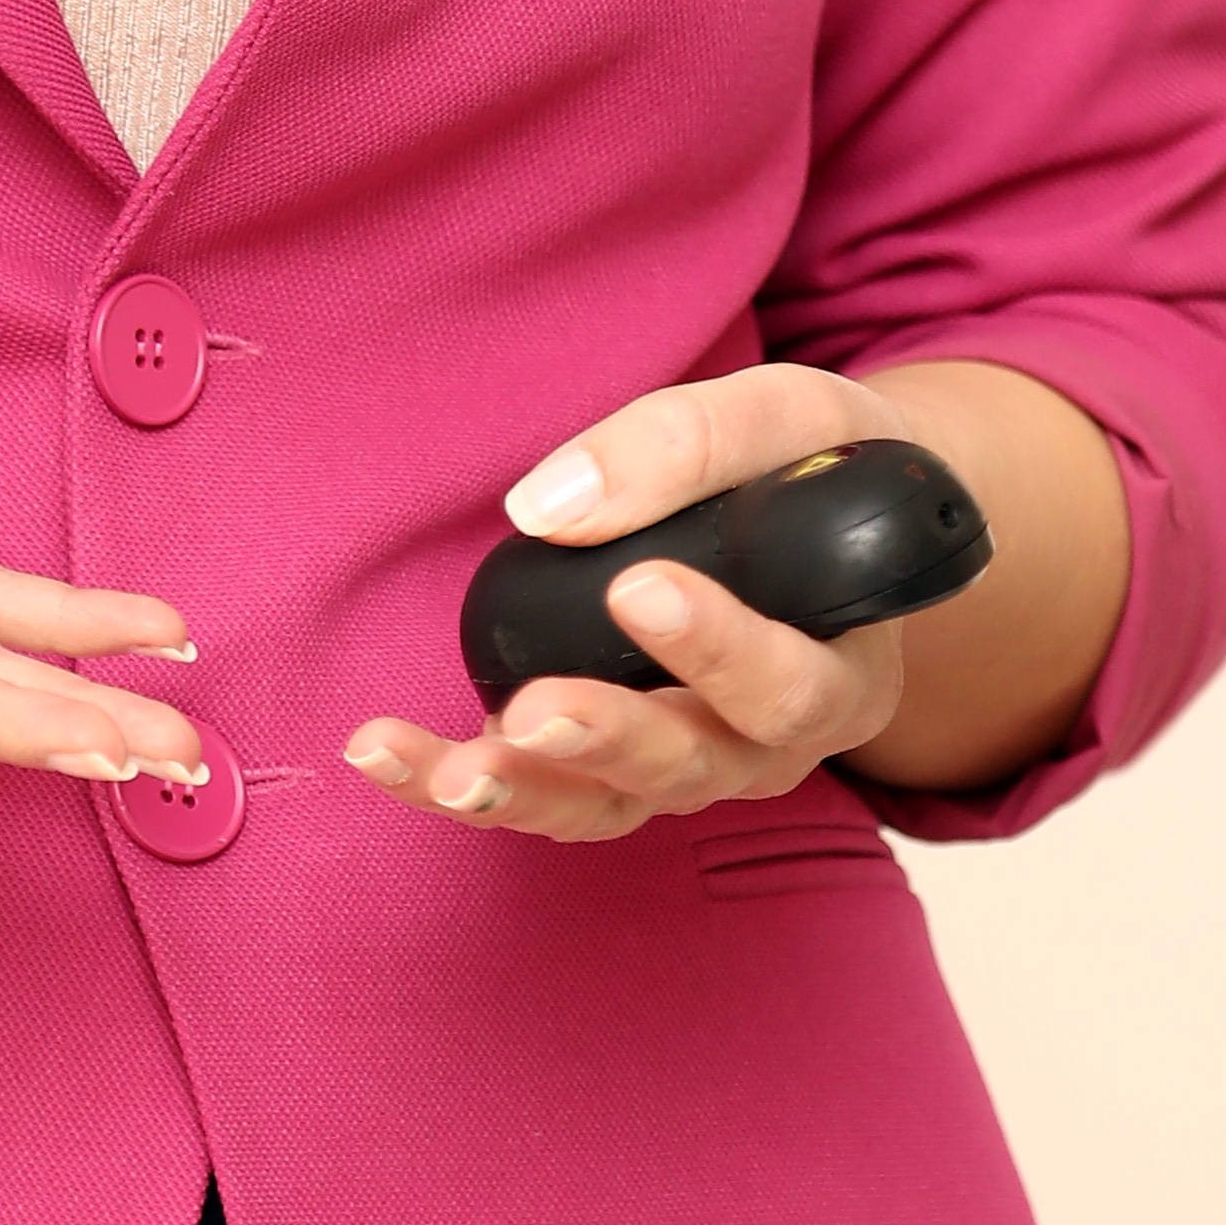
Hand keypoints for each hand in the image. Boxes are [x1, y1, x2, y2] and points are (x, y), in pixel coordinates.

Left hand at [341, 363, 951, 845]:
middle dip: (605, 738)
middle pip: (691, 767)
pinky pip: (539, 791)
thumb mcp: (786, 420)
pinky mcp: (608, 767)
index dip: (720, 648)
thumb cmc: (813, 465)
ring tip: (445, 771)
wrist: (821, 513)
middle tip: (535, 710)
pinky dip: (459, 779)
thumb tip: (549, 508)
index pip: (793, 687)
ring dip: (520, 790)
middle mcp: (769, 745)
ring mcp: (686, 767)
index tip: (640, 586)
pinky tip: (382, 752)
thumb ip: (687, 448)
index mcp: (843, 672)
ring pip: (606, 804)